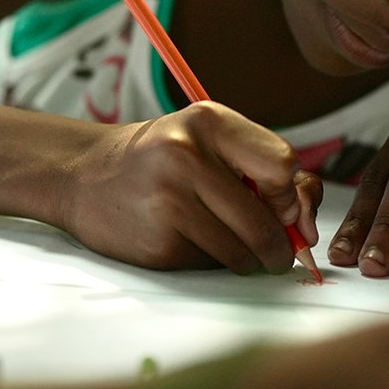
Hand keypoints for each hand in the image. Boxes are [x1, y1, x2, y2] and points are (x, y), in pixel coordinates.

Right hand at [61, 101, 318, 271]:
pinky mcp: (157, 244)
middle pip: (266, 222)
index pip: (283, 166)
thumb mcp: (208, 140)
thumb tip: (305, 221)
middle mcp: (185, 156)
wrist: (83, 177)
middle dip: (278, 247)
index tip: (282, 208)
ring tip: (225, 243)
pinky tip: (186, 241)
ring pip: (242, 252)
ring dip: (247, 260)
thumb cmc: (160, 159)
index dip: (291, 196)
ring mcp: (168, 202)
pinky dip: (211, 263)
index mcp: (207, 122)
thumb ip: (262, 167)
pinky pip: (210, 266)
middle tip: (274, 252)